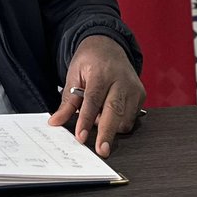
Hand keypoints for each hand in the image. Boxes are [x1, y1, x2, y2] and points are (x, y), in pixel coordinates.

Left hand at [48, 35, 145, 156]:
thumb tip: (55, 122)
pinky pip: (130, 118)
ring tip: (97, 115)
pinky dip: (118, 122)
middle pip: (114, 111)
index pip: (93, 99)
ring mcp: (134, 87)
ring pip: (124, 118)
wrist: (108, 45)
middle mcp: (121, 79)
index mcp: (101, 72)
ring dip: (109, 125)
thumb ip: (67, 101)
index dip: (86, 119)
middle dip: (107, 133)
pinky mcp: (141, 94)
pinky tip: (108, 112)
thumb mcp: (73, 75)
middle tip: (102, 150)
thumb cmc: (89, 61)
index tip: (81, 137)